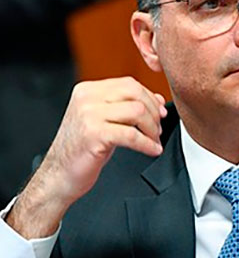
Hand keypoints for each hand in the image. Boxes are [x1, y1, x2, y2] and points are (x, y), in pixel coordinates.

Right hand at [7, 77, 166, 237]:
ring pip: (137, 111)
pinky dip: (147, 144)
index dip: (150, 98)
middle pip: (135, 94)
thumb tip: (158, 99)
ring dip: (152, 129)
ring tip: (154, 141)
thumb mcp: (105, 121)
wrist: (60, 174)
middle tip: (158, 130)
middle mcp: (86, 98)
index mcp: (88, 90)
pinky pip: (132, 135)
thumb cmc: (83, 148)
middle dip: (153, 113)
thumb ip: (127, 106)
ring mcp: (89, 115)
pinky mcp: (94, 134)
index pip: (129, 84)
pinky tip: (152, 150)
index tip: (160, 113)